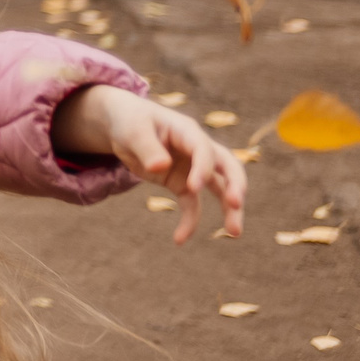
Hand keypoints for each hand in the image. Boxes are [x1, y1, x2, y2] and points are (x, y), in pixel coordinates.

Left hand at [52, 86, 246, 243]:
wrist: (122, 124)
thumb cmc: (130, 121)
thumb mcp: (133, 130)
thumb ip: (147, 147)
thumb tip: (160, 167)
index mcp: (187, 131)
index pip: (204, 149)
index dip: (202, 168)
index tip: (194, 187)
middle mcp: (197, 150)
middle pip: (228, 167)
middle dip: (236, 185)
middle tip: (236, 205)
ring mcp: (193, 168)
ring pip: (220, 188)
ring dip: (229, 209)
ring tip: (234, 233)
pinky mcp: (182, 184)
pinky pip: (193, 205)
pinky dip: (190, 221)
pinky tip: (179, 239)